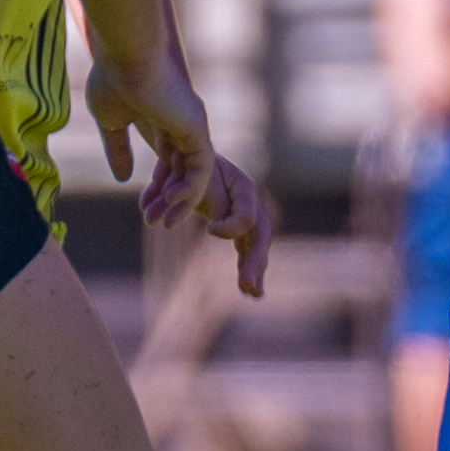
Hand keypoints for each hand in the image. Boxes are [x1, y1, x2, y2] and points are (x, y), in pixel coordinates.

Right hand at [86, 41, 221, 232]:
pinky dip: (190, 190)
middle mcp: (184, 124)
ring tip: (162, 223)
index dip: (157, 186)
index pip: (169, 161)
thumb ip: (117, 149)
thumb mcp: (109, 121)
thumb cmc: (113, 77)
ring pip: (196, 174)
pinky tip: (170, 203)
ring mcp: (194, 126)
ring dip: (181, 202)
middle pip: (184, 172)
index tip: (142, 207)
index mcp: (165, 119)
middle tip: (153, 223)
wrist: (125, 53)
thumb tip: (123, 178)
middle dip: (170, 201)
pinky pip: (202, 169)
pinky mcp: (197, 128)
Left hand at [201, 151, 274, 298]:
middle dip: (254, 262)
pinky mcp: (238, 228)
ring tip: (254, 294)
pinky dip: (247, 269)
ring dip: (255, 271)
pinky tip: (250, 292)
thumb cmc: (190, 163)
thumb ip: (196, 197)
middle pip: (260, 235)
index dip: (230, 227)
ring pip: (257, 247)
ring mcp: (247, 216)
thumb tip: (190, 224)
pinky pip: (247, 251)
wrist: (189, 157)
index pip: (247, 216)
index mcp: (244, 187)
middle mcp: (251, 203)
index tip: (209, 230)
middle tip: (246, 284)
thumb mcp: (194, 175)